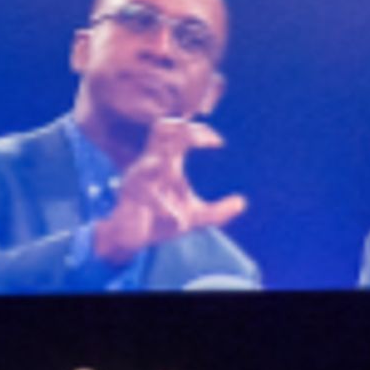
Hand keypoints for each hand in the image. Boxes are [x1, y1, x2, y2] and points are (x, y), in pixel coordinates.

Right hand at [90, 118, 248, 262]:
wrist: (132, 240)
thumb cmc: (161, 222)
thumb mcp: (196, 218)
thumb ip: (219, 212)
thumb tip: (242, 203)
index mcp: (166, 162)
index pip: (179, 132)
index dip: (199, 130)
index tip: (219, 142)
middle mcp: (150, 163)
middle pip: (162, 129)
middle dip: (184, 131)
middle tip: (207, 140)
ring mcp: (137, 177)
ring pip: (151, 161)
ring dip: (169, 171)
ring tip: (178, 182)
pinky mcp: (128, 196)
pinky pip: (147, 196)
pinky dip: (164, 208)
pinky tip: (175, 220)